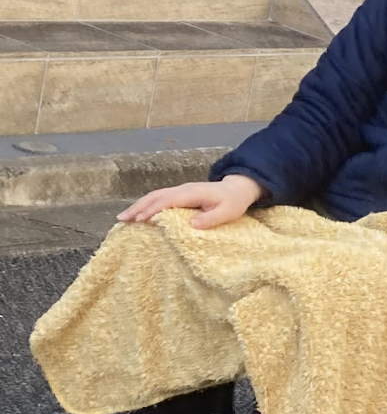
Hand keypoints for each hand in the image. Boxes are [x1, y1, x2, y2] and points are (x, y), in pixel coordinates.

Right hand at [117, 175, 261, 230]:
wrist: (237, 189)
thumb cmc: (233, 202)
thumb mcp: (227, 212)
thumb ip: (211, 219)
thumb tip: (191, 225)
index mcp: (192, 193)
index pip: (167, 201)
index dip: (152, 210)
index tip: (140, 220)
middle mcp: (182, 189)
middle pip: (155, 196)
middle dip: (137, 207)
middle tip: (121, 219)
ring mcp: (180, 191)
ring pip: (154, 196)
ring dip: (138, 206)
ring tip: (123, 218)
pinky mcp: (179, 194)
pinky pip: (159, 198)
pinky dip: (145, 205)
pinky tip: (137, 214)